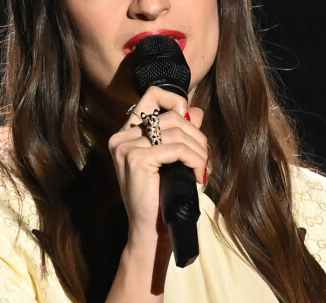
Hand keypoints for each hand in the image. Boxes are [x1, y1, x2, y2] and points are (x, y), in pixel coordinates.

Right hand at [108, 86, 207, 242]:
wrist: (151, 230)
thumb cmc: (161, 195)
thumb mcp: (171, 159)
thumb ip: (181, 133)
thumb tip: (196, 111)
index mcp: (127, 133)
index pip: (151, 95)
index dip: (174, 100)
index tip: (190, 120)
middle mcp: (122, 137)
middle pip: (170, 116)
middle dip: (195, 134)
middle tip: (204, 156)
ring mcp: (126, 147)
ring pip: (176, 132)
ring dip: (198, 150)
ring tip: (202, 167)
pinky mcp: (136, 159)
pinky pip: (176, 149)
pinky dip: (194, 160)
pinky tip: (198, 174)